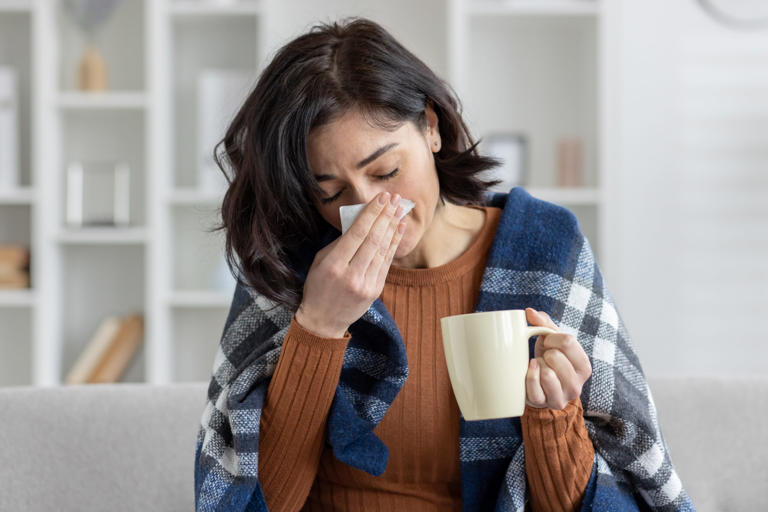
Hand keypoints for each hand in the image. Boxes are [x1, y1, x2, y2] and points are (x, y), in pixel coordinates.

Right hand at [295, 191, 407, 337]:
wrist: (323, 321)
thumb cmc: (318, 287)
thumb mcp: (320, 261)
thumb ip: (339, 243)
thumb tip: (360, 221)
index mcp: (334, 265)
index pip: (357, 233)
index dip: (371, 213)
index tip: (381, 198)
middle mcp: (351, 275)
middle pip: (373, 239)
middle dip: (385, 215)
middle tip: (395, 198)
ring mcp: (366, 284)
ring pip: (383, 249)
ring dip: (393, 226)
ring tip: (400, 209)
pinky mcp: (376, 290)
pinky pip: (386, 262)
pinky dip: (394, 243)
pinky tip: (398, 228)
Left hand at [524, 308, 591, 409]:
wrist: (538, 386)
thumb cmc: (548, 359)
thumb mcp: (551, 340)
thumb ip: (544, 323)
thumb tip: (529, 311)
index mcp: (584, 366)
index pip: (568, 341)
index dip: (552, 337)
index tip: (548, 342)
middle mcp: (577, 385)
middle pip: (556, 356)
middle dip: (544, 352)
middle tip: (544, 357)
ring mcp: (561, 398)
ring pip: (546, 374)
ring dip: (538, 366)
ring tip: (539, 367)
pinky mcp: (544, 404)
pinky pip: (534, 389)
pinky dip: (529, 377)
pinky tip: (530, 372)